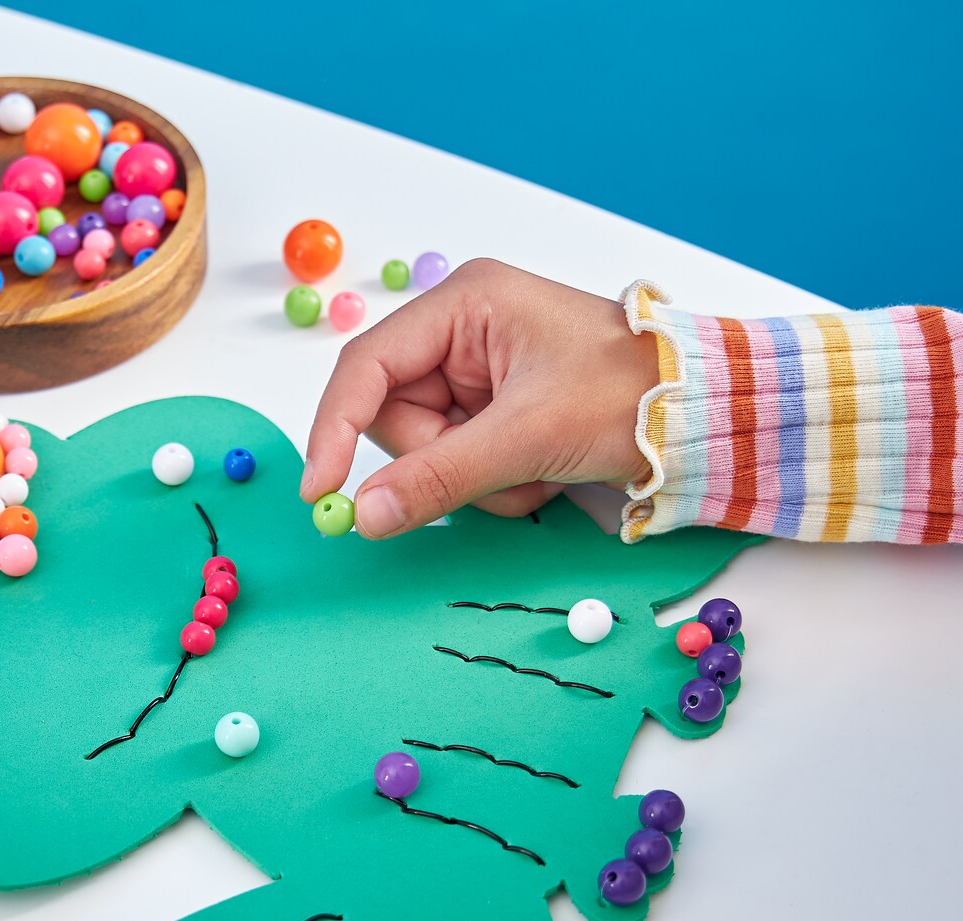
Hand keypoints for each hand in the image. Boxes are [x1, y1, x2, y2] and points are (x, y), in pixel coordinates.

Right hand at [300, 260, 659, 537]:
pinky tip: (538, 474)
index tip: (322, 489)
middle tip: (493, 474)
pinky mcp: (492, 412)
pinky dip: (491, 485)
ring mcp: (476, 374)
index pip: (366, 368)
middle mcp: (462, 331)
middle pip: (392, 418)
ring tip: (531, 473)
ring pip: (424, 450)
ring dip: (472, 481)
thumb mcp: (527, 437)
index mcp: (464, 305)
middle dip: (437, 461)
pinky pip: (456, 464)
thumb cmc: (629, 396)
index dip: (335, 429)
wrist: (699, 417)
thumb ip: (438, 476)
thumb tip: (364, 513)